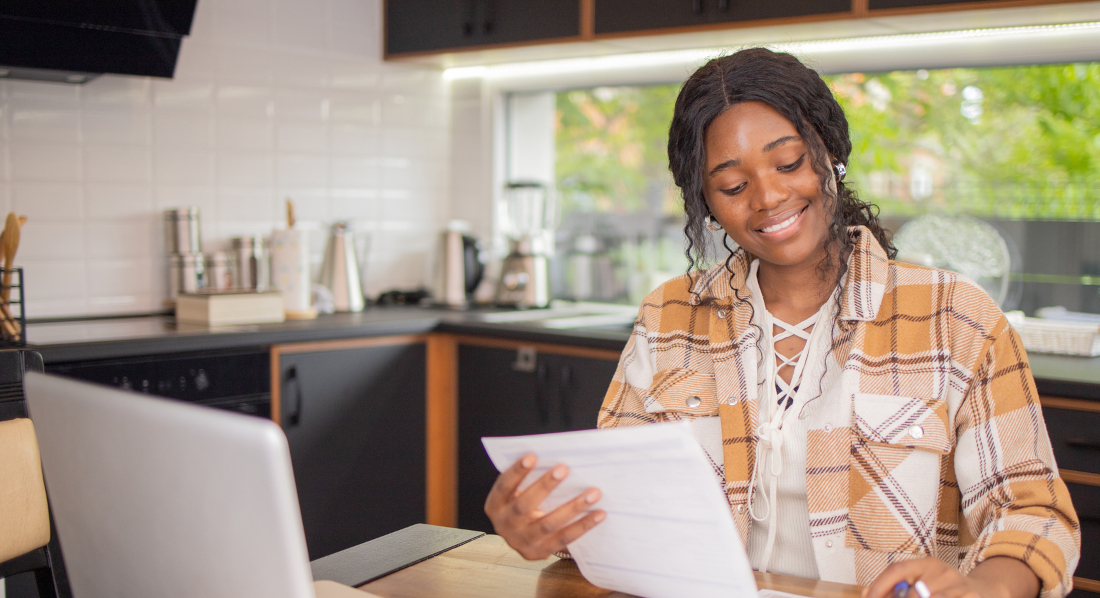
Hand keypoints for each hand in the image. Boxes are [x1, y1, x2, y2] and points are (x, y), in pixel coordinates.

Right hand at [484, 453, 604, 559]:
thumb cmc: (523, 504)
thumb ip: (528, 479)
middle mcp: (505, 525)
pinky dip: (583, 525)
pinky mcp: (540, 552)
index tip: (532, 456)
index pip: (504, 486)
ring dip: (573, 507)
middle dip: (544, 486)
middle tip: (564, 469)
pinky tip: (599, 514)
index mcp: (495, 505)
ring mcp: (522, 541)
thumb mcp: (516, 493)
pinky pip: (564, 538)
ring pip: (548, 524)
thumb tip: (556, 455)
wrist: (521, 539)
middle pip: (524, 506)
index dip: (516, 472)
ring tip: (593, 493)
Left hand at [862, 556, 1037, 597]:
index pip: (898, 569)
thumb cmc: (947, 589)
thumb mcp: (926, 581)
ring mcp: (959, 586)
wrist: (989, 590)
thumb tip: (867, 593)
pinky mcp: (972, 597)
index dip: (880, 585)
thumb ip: (900, 587)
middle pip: (912, 593)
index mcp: (927, 564)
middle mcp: (943, 572)